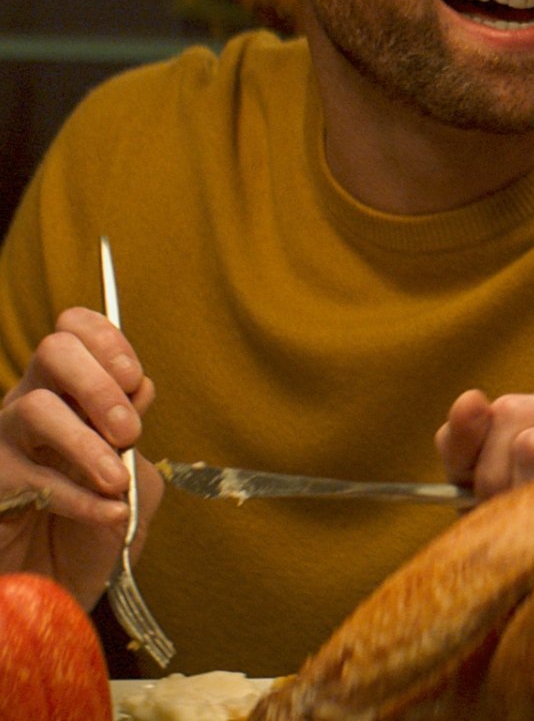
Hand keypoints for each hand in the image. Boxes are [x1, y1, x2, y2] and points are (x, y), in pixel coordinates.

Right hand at [0, 307, 161, 602]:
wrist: (62, 587)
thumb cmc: (98, 522)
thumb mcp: (134, 470)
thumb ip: (135, 427)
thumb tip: (137, 389)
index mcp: (68, 390)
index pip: (74, 330)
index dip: (107, 341)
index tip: (134, 378)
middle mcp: (30, 405)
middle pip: (54, 351)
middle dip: (100, 384)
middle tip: (129, 431)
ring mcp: (3, 444)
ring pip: (35, 408)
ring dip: (87, 443)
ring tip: (116, 479)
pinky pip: (29, 477)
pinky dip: (78, 496)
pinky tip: (108, 512)